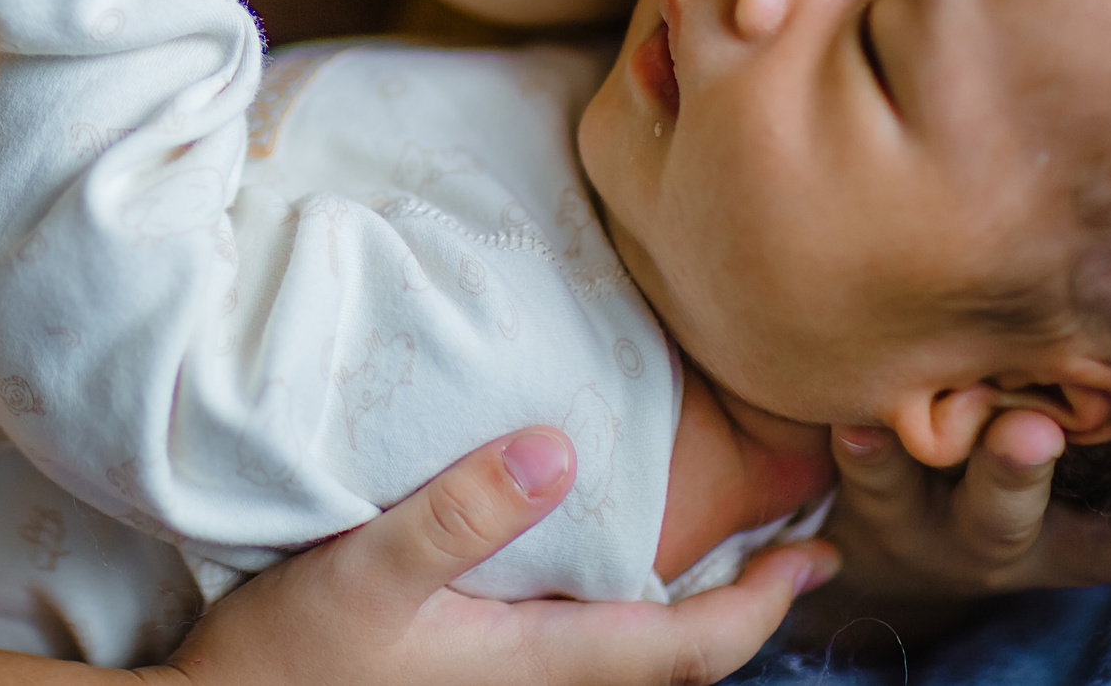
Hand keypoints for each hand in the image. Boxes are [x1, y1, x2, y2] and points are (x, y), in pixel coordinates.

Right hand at [142, 428, 838, 685]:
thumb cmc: (289, 658)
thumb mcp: (369, 571)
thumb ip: (464, 511)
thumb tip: (562, 447)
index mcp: (534, 662)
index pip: (687, 647)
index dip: (763, 604)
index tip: (821, 555)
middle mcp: (534, 682)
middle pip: (675, 657)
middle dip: (749, 606)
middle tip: (804, 547)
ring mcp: (501, 681)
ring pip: (630, 653)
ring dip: (692, 607)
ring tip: (730, 547)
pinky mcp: (467, 668)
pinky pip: (581, 642)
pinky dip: (628, 605)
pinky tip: (606, 563)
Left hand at [820, 414, 1110, 601]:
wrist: (894, 532)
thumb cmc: (1013, 468)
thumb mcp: (1086, 473)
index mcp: (1080, 538)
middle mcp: (1008, 539)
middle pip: (1019, 518)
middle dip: (1027, 472)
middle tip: (1037, 428)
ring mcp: (933, 524)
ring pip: (934, 496)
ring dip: (937, 460)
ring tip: (945, 414)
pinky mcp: (871, 500)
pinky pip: (867, 479)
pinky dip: (864, 451)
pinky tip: (856, 421)